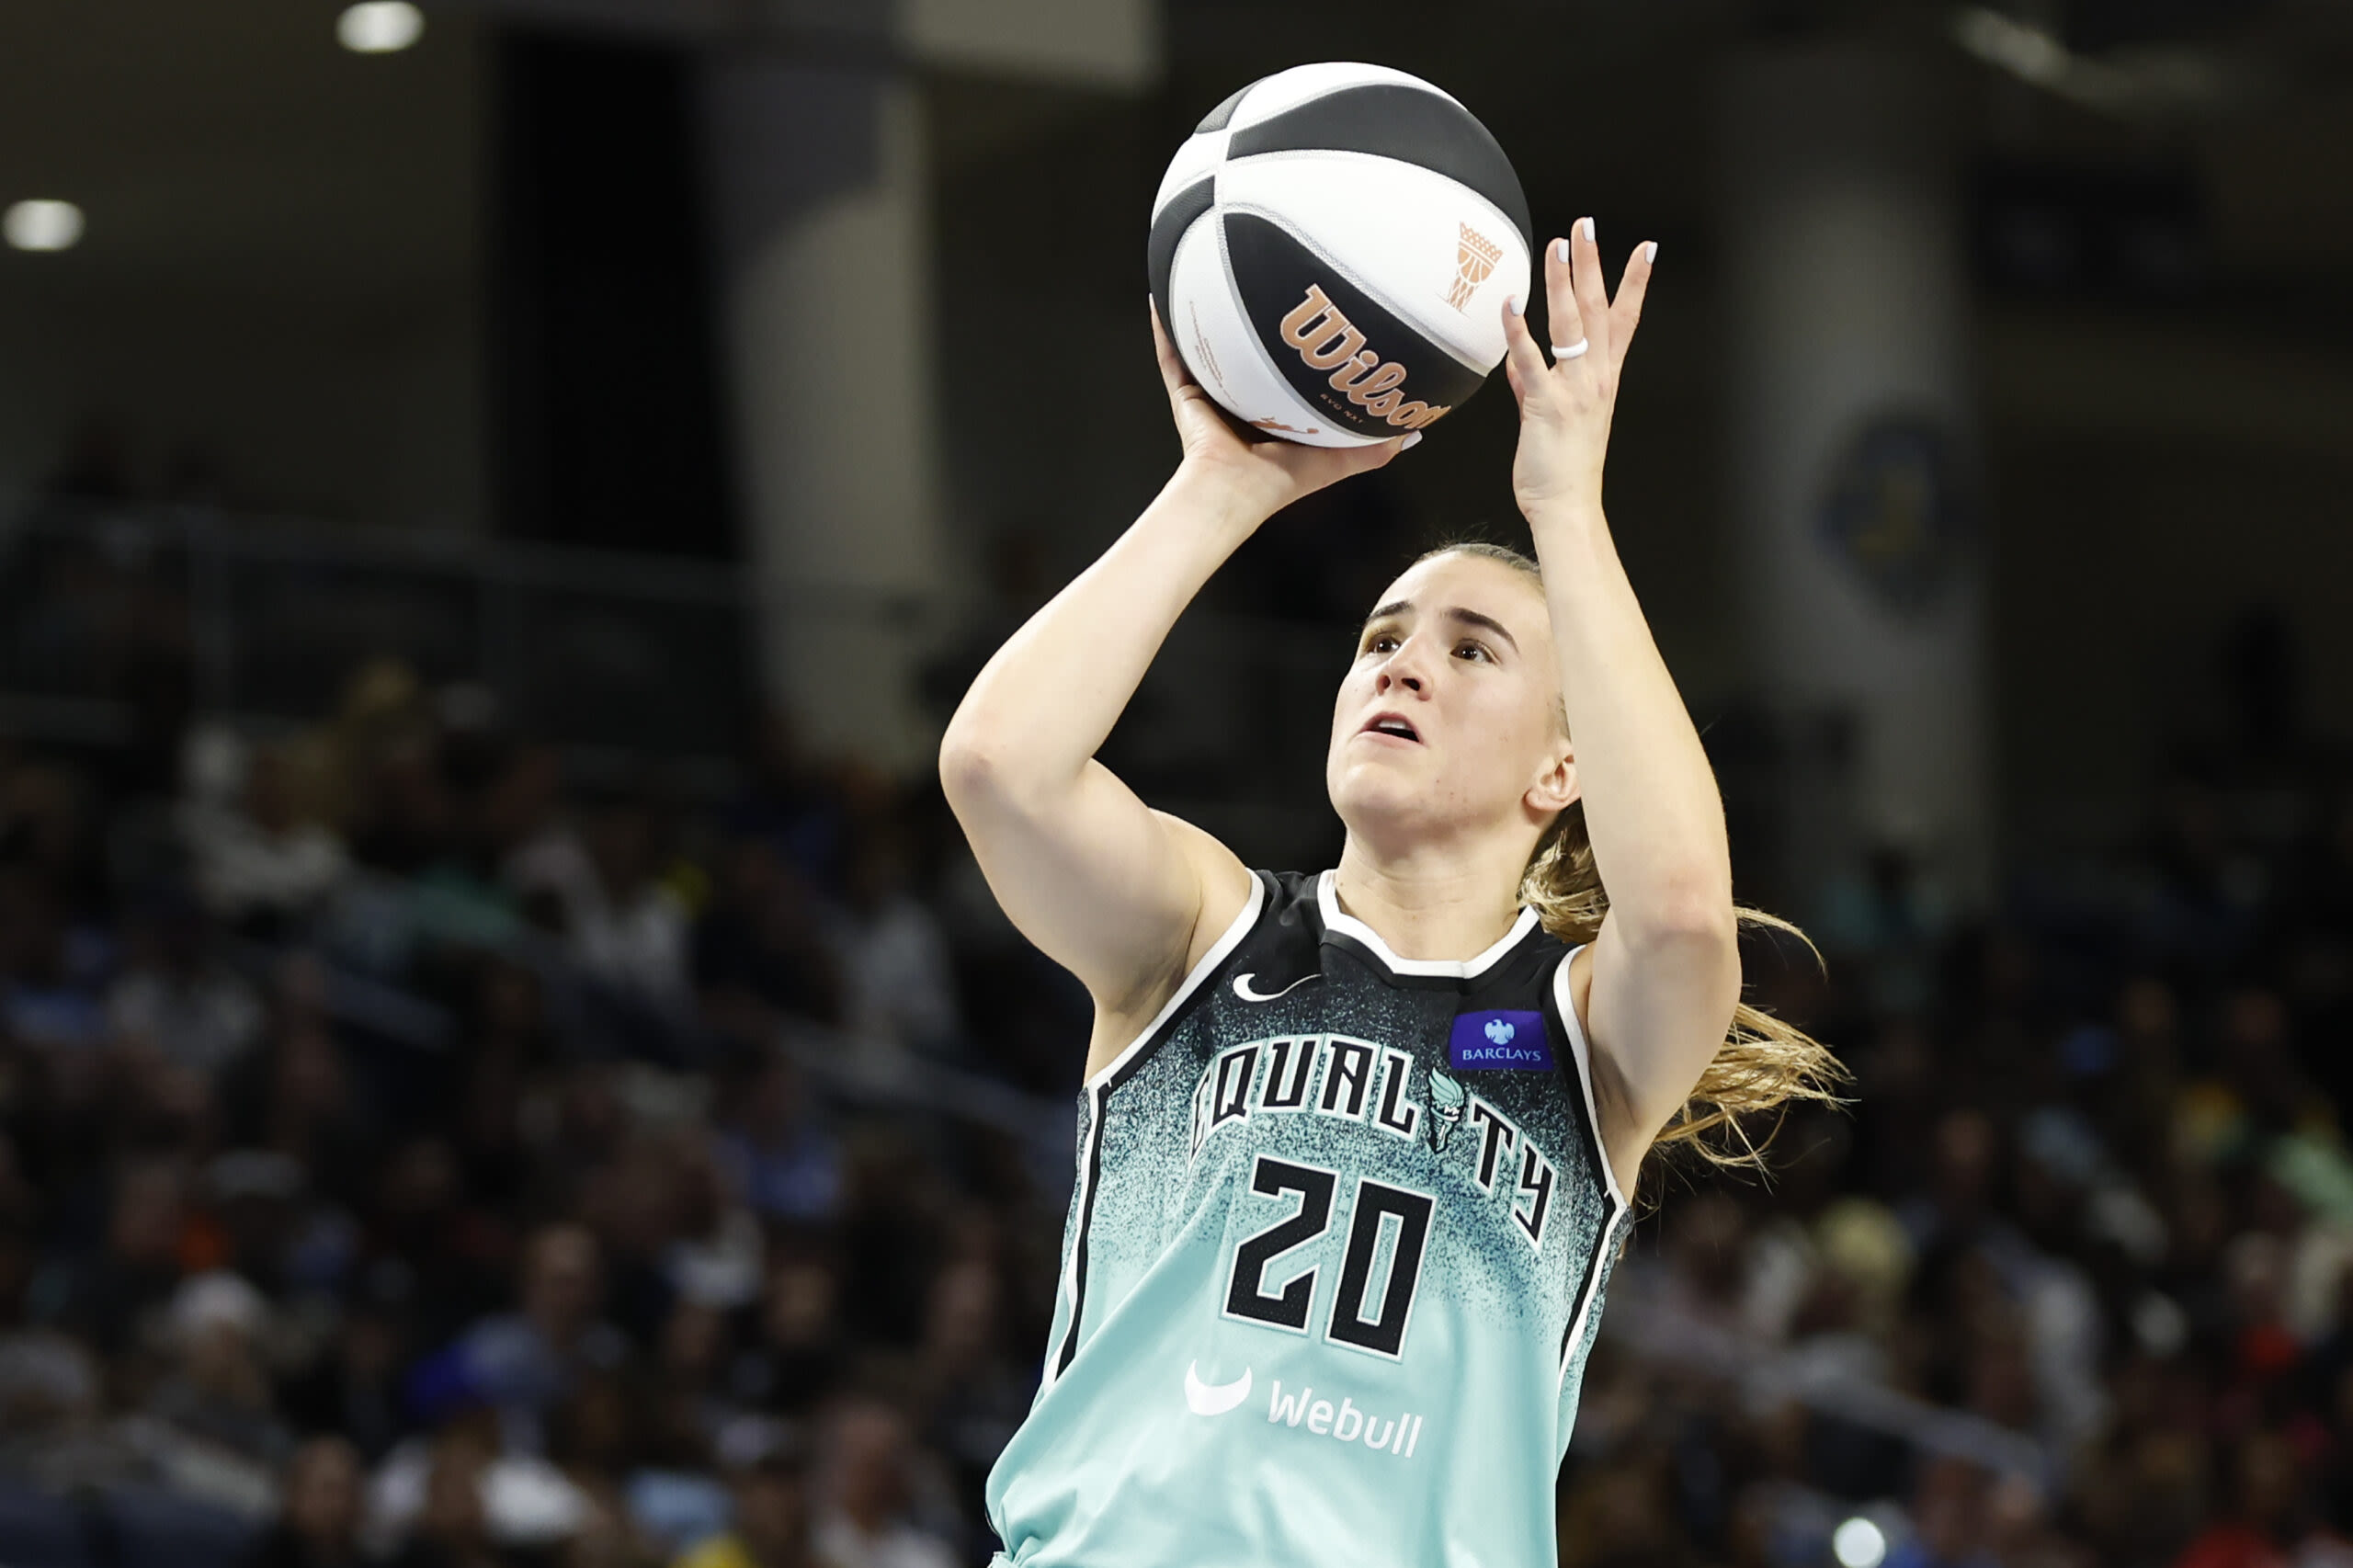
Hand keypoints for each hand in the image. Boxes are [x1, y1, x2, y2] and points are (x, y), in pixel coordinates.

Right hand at [1151, 300, 1408, 524]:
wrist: (1235, 490)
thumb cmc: (1282, 481)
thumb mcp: (1337, 460)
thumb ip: (1372, 448)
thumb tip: (1414, 435)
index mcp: (1268, 414)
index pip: (1280, 374)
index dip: (1294, 348)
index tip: (1311, 317)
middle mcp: (1236, 400)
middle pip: (1243, 353)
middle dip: (1250, 322)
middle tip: (1264, 284)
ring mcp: (1207, 394)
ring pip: (1204, 346)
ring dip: (1203, 315)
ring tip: (1205, 275)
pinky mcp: (1184, 392)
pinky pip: (1171, 353)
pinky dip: (1164, 327)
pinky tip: (1162, 295)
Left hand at [1501, 219, 1653, 517]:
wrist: (1566, 508)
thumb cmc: (1560, 471)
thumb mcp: (1549, 421)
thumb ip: (1535, 388)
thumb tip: (1519, 367)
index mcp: (1603, 380)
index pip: (1624, 321)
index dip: (1635, 283)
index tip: (1646, 248)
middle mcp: (1595, 379)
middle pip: (1598, 310)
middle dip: (1592, 264)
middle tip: (1586, 225)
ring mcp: (1574, 390)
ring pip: (1571, 324)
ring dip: (1563, 281)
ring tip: (1557, 245)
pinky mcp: (1546, 405)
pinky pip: (1531, 360)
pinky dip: (1520, 330)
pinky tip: (1512, 302)